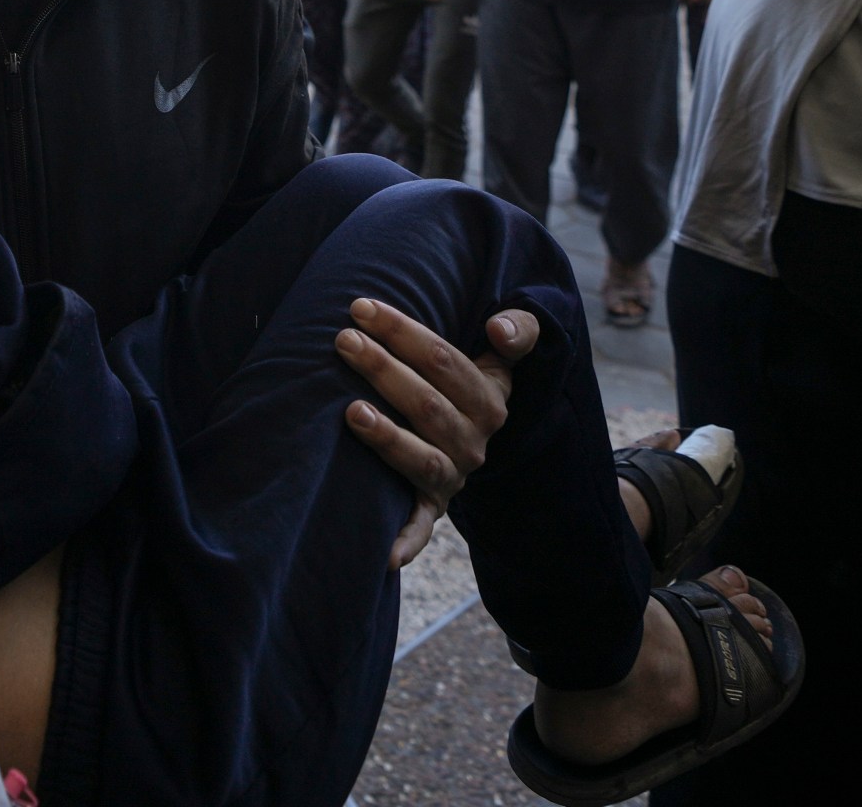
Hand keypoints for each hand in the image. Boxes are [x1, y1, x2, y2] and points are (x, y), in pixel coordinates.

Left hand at [336, 302, 539, 566]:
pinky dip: (405, 543)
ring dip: (387, 437)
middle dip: (383, 370)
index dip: (404, 332)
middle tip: (344, 341)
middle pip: (427, 405)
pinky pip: (420, 529)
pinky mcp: (430, 509)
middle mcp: (473, 443)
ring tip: (350, 411)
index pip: (446, 361)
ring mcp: (452, 479)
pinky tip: (383, 554)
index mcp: (489, 402)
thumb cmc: (466, 386)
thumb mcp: (499, 359)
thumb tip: (501, 327)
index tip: (363, 307)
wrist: (468, 441)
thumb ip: (517, 332)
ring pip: (421, 459)